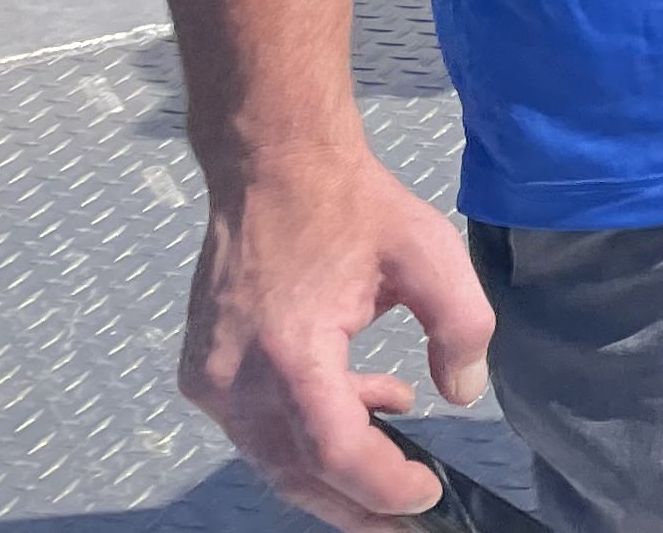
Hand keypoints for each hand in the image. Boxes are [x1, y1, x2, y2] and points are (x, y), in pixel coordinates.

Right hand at [175, 144, 494, 532]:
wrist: (273, 165)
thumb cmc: (353, 206)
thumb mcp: (431, 252)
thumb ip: (462, 326)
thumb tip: (461, 396)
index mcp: (289, 353)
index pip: (333, 453)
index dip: (380, 488)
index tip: (426, 495)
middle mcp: (235, 379)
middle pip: (297, 473)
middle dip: (355, 505)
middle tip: (407, 518)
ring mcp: (208, 381)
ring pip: (273, 457)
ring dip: (334, 468)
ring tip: (398, 459)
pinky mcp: (200, 374)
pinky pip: (256, 428)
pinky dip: (305, 433)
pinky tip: (365, 403)